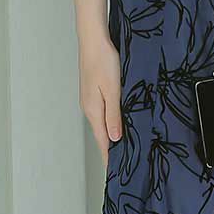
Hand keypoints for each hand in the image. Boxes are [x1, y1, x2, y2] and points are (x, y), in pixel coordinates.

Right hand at [78, 35, 122, 167]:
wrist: (93, 40)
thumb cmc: (103, 61)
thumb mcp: (113, 91)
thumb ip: (114, 115)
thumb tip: (114, 139)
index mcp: (94, 111)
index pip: (103, 142)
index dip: (109, 158)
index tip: (114, 174)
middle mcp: (90, 108)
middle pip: (102, 135)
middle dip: (111, 151)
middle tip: (122, 166)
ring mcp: (91, 100)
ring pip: (103, 124)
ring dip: (111, 137)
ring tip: (122, 150)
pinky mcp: (94, 92)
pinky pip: (103, 113)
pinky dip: (111, 123)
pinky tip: (118, 124)